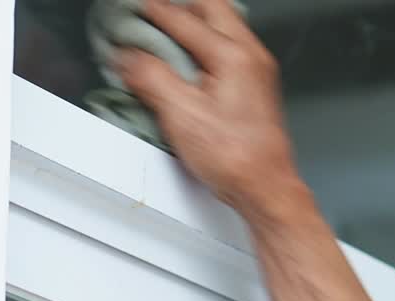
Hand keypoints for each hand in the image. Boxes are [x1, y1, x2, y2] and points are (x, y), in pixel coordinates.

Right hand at [118, 0, 300, 215]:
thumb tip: (129, 57)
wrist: (265, 188)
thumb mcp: (180, 115)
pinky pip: (232, 48)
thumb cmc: (236, 158)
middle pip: (214, 8)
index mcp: (233, 56)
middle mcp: (252, 57)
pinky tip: (192, 58)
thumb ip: (151, 77)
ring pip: (226, 25)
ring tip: (169, 29)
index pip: (184, 19)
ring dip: (196, 21)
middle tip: (156, 11)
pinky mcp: (258, 88)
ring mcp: (259, 72)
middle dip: (182, 5)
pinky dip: (208, 42)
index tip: (134, 9)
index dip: (153, 12)